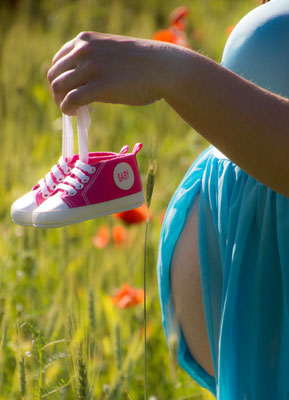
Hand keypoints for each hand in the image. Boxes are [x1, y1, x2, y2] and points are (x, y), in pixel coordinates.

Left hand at [47, 31, 165, 114]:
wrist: (163, 67)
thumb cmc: (143, 62)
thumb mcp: (112, 52)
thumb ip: (94, 60)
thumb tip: (82, 81)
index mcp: (85, 40)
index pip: (58, 61)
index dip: (60, 79)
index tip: (70, 91)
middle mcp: (83, 51)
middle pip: (54, 75)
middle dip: (58, 92)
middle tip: (70, 104)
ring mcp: (90, 68)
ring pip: (59, 88)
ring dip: (61, 102)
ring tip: (73, 110)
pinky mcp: (99, 87)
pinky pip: (71, 100)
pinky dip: (67, 109)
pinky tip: (74, 114)